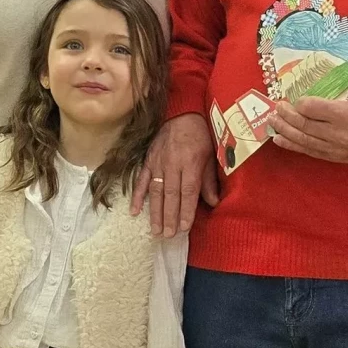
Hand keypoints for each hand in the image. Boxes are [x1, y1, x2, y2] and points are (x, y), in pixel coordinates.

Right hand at [132, 114, 218, 237]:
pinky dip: (137, 195)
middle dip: (169, 217)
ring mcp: (158, 162)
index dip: (186, 210)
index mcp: (191, 163)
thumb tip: (213, 203)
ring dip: (155, 212)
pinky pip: (141, 179)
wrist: (183, 112)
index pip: (188, 192)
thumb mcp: (210, 155)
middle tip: (168, 236)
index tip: (183, 228)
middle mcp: (173, 164)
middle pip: (171, 195)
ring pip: (156, 191)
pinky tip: (134, 211)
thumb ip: (209, 180)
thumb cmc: (201, 135)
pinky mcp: (148, 160)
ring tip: (155, 230)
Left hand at [268, 95, 347, 163]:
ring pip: (303, 140)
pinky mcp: (334, 157)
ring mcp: (335, 148)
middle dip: (287, 116)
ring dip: (285, 130)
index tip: (294, 98)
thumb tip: (315, 91)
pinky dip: (292, 145)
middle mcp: (339, 133)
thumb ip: (337, 96)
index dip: (300, 103)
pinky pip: (309, 151)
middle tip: (277, 107)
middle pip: (305, 125)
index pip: (314, 109)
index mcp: (346, 114)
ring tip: (272, 121)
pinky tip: (279, 139)